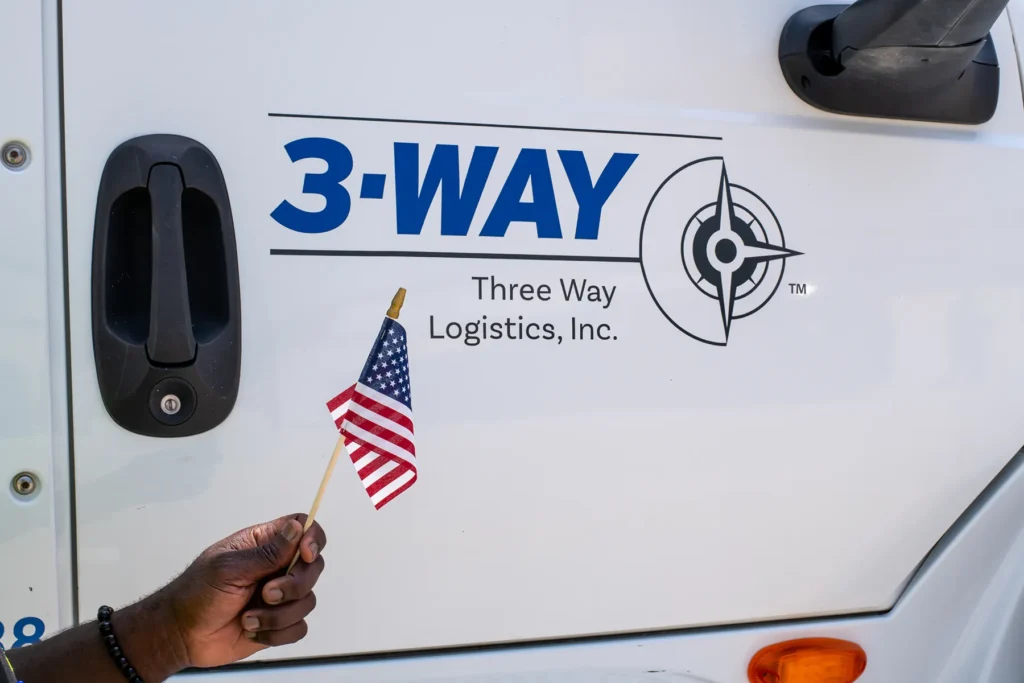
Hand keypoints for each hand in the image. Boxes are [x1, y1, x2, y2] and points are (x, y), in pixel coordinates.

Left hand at [157, 514, 326, 668]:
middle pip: (314, 567)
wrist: (181, 635)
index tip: (305, 555)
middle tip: (266, 593)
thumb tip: (297, 527)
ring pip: (307, 600)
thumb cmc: (196, 594)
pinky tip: (253, 630)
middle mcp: (276, 567)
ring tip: (249, 618)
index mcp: (263, 544)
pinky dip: (277, 632)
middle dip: (294, 585)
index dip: (312, 538)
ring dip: (278, 614)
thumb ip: (267, 552)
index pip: (303, 527)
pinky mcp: (278, 623)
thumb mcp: (228, 568)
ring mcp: (279, 596)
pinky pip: (298, 628)